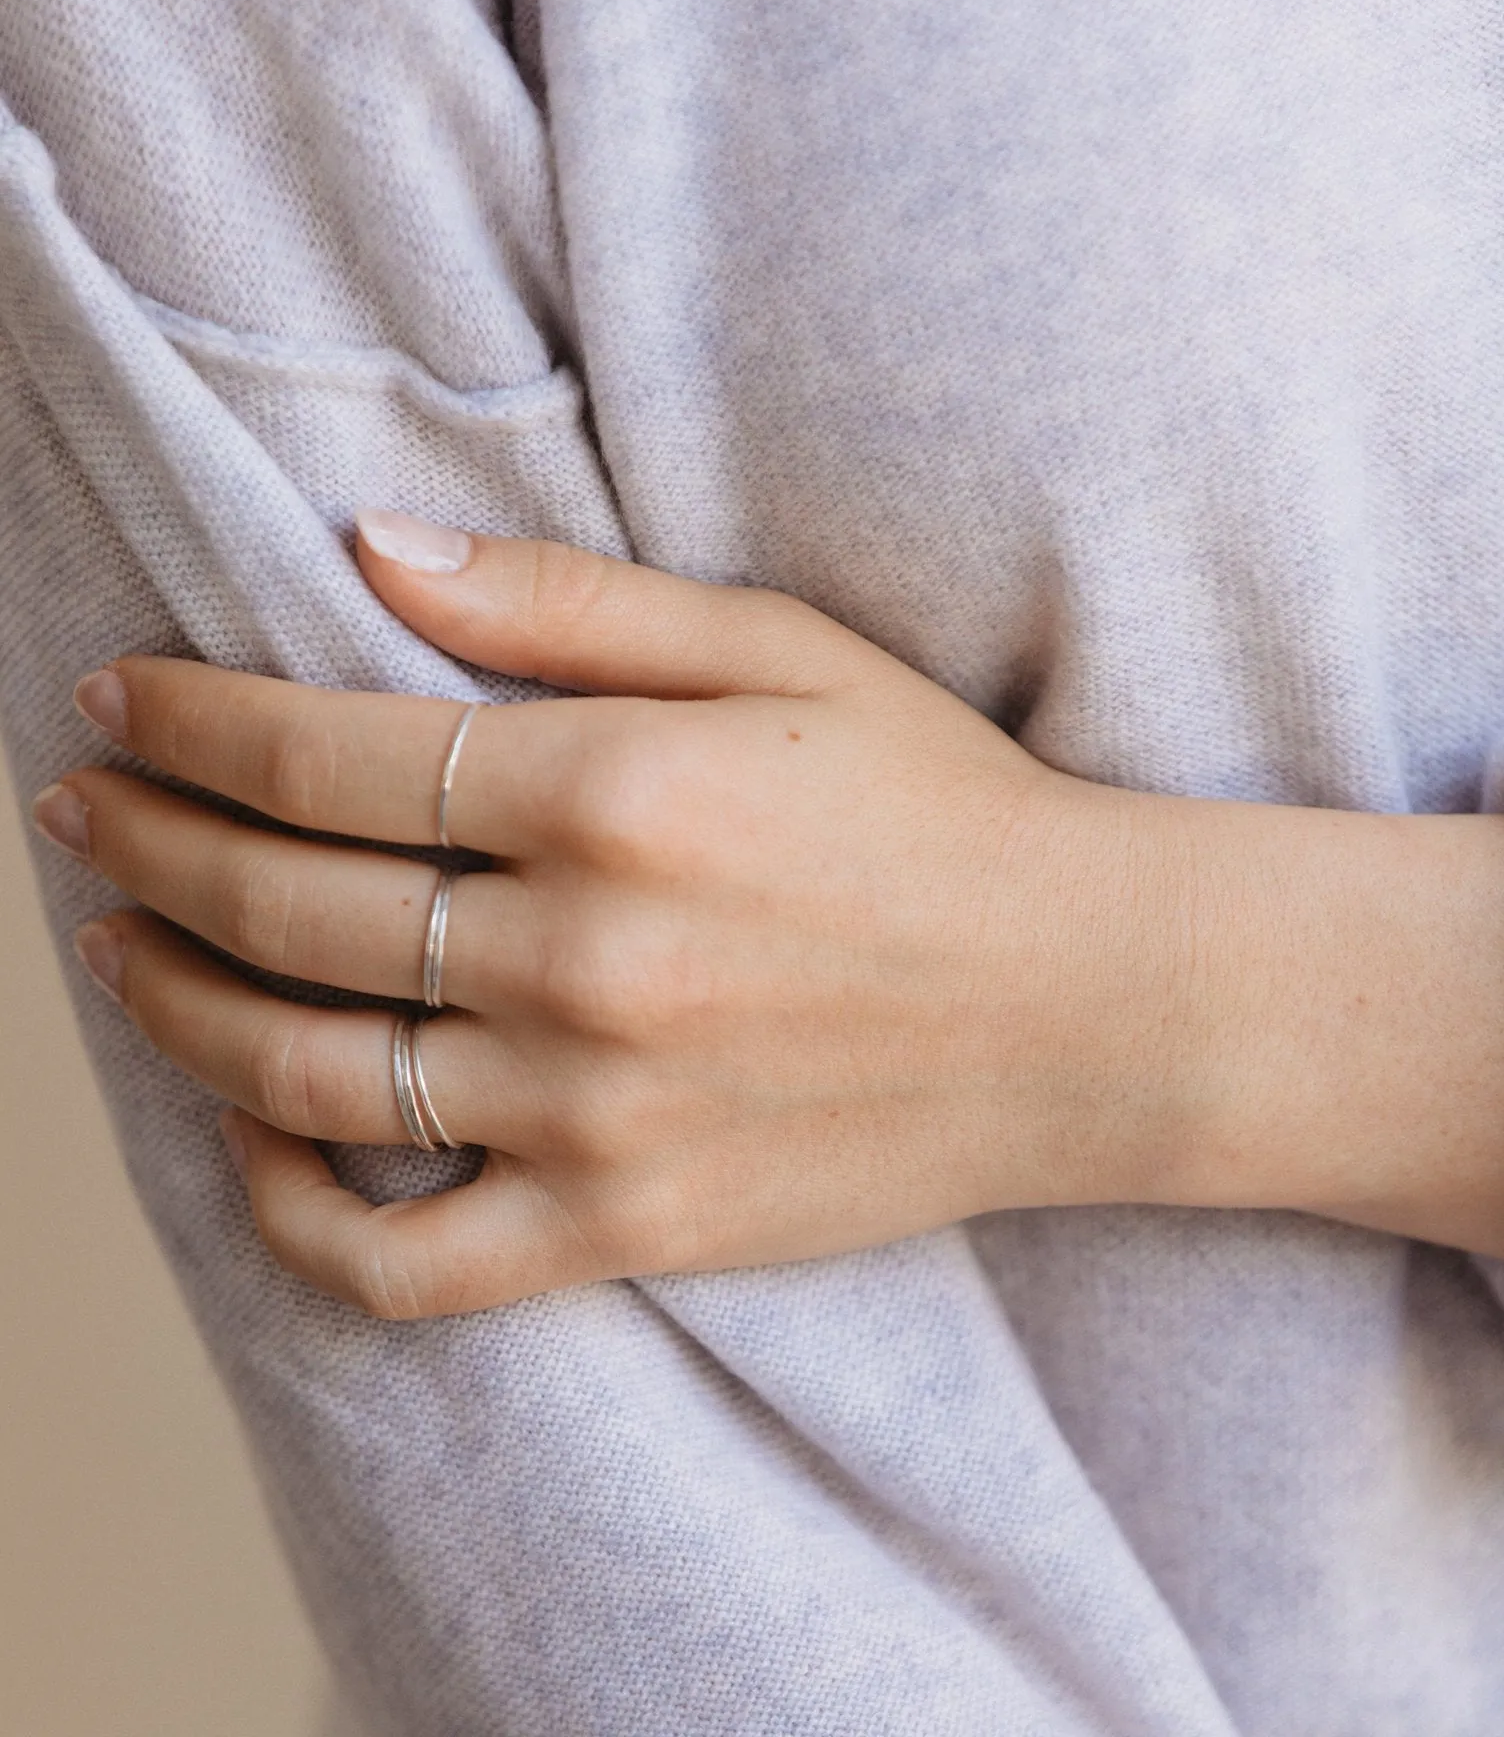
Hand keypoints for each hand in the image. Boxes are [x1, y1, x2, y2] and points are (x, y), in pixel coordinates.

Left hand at [30, 514, 1202, 1316]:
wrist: (1095, 1007)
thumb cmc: (944, 810)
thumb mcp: (784, 652)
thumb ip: (568, 603)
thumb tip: (371, 548)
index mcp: (620, 790)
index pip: (326, 752)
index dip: (191, 721)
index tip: (118, 695)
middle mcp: (588, 956)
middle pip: (288, 904)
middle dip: (147, 842)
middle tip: (79, 805)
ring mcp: (600, 1112)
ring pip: (306, 1074)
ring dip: (172, 1005)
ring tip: (114, 945)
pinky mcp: (629, 1228)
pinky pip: (404, 1263)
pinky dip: (290, 1211)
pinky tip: (249, 1132)